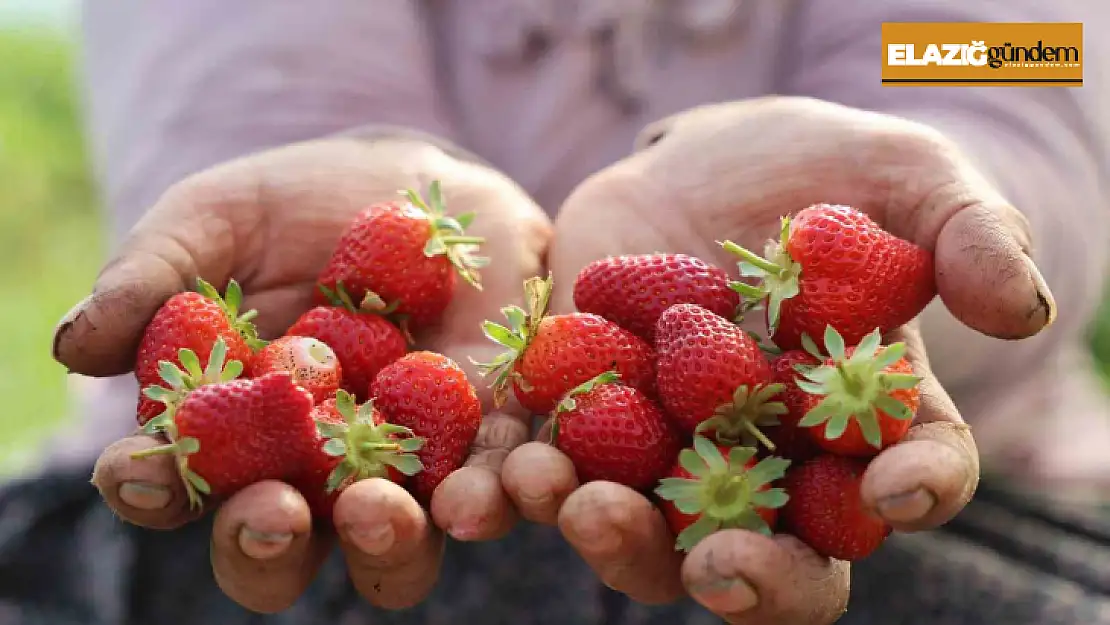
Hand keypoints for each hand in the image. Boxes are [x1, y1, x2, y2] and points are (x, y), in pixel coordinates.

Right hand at [54, 135, 550, 612]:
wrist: (418, 185)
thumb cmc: (296, 206)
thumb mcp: (215, 221)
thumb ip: (152, 280)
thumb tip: (72, 347)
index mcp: (229, 433)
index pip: (177, 483)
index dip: (152, 487)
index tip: (139, 467)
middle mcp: (310, 472)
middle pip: (278, 545)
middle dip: (264, 543)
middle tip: (269, 514)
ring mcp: (402, 468)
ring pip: (387, 545)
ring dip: (380, 544)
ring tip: (375, 511)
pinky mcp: (485, 443)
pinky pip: (488, 489)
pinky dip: (486, 499)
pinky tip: (479, 493)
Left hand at [500, 96, 1055, 623]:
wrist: (701, 163)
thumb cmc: (821, 174)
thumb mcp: (905, 177)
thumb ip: (967, 230)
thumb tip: (1020, 305)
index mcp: (865, 424)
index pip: (910, 479)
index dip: (915, 493)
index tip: (900, 489)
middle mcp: (773, 464)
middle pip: (774, 555)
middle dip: (750, 574)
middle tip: (719, 562)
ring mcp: (672, 453)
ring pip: (652, 534)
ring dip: (616, 537)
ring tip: (581, 503)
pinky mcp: (584, 423)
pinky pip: (555, 471)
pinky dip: (525, 484)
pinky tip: (505, 476)